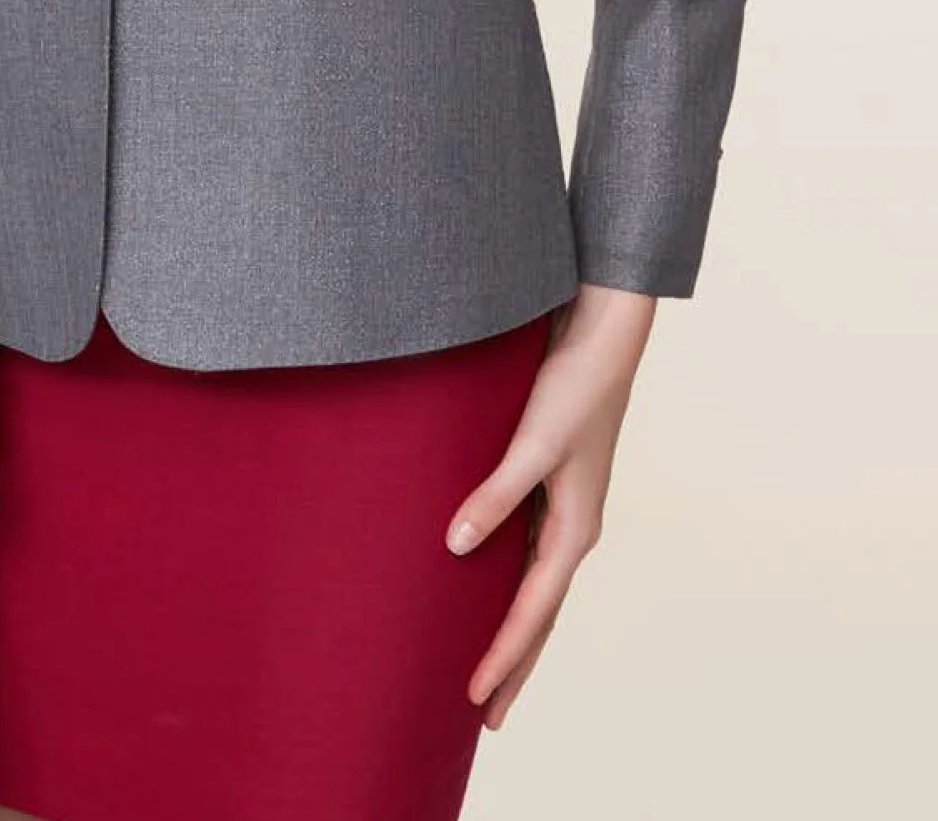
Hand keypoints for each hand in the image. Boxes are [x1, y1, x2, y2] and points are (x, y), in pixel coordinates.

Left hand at [446, 284, 657, 727]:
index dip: (504, 658)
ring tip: (486, 669)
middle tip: (485, 719)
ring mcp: (564, 509)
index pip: (532, 613)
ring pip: (534, 588)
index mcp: (574, 530)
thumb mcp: (532, 442)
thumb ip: (495, 495)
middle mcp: (572, 528)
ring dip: (513, 630)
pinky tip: (484, 584)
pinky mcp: (550, 485)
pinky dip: (509, 583)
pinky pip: (527, 551)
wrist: (602, 336)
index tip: (475, 701)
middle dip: (515, 666)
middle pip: (539, 615)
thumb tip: (455, 548)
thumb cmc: (572, 386)